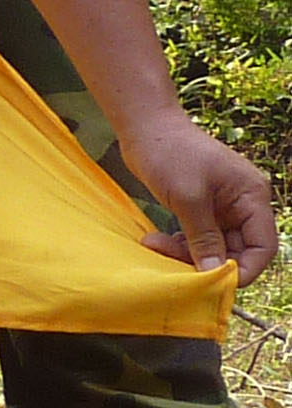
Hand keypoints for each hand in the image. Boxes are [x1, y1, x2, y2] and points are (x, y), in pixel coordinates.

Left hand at [121, 112, 277, 281]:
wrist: (144, 125)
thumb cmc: (168, 153)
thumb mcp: (187, 198)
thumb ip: (204, 237)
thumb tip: (215, 271)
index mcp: (252, 196)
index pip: (263, 246)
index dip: (244, 268)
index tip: (213, 281)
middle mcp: (244, 203)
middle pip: (238, 249)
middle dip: (206, 259)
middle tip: (169, 257)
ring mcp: (223, 206)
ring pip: (215, 246)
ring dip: (187, 252)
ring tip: (155, 244)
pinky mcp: (202, 207)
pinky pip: (199, 236)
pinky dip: (181, 243)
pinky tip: (158, 240)